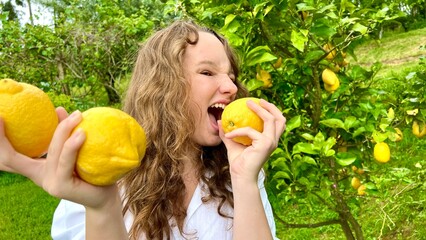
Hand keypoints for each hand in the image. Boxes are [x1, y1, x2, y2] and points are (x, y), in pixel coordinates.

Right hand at [0, 107, 117, 208]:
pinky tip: (81, 133)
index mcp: (36, 168)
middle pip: (11, 158)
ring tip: (76, 115)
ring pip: (51, 151)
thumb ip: (64, 132)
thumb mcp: (76, 149)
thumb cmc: (90, 172)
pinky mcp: (62, 186)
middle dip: (1, 139)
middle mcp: (38, 176)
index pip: (8, 156)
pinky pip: (65, 161)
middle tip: (1, 116)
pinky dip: (71, 146)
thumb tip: (59, 109)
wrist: (105, 197)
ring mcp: (49, 182)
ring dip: (62, 130)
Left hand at [219, 99, 285, 182]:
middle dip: (271, 107)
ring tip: (247, 104)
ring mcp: (270, 142)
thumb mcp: (233, 144)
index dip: (272, 111)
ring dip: (259, 109)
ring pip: (270, 120)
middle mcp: (273, 141)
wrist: (241, 177)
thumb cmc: (238, 162)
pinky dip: (238, 130)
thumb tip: (219, 121)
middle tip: (258, 100)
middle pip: (280, 118)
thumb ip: (228, 133)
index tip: (260, 102)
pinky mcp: (264, 145)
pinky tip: (228, 134)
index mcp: (269, 140)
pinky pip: (250, 131)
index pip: (278, 123)